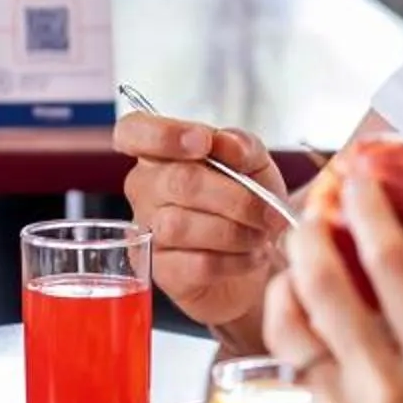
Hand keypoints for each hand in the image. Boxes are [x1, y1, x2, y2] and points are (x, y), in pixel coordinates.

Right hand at [115, 113, 289, 341]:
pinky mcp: (162, 272)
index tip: (204, 143)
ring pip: (182, 226)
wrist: (259, 257)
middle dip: (234, 197)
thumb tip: (227, 143)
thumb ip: (242, 145)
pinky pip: (196, 264)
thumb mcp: (255, 164)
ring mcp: (148, 231)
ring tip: (261, 236)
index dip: (164, 134)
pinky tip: (252, 256)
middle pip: (178, 181)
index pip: (133, 131)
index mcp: (161, 153)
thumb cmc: (247, 202)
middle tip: (268, 212)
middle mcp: (145, 189)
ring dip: (235, 232)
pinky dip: (235, 260)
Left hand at [263, 161, 402, 402]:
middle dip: (309, 235)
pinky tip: (310, 341)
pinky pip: (303, 381)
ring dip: (288, 288)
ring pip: (295, 329)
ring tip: (293, 272)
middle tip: (309, 211)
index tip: (357, 176)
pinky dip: (304, 352)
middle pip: (325, 284)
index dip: (367, 210)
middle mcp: (390, 384)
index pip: (394, 264)